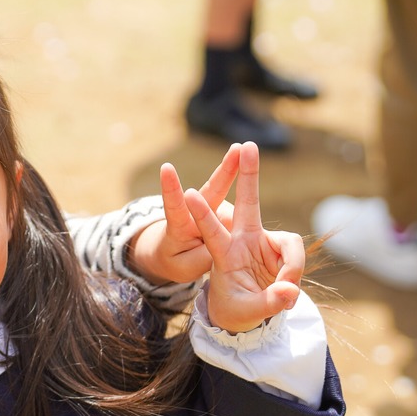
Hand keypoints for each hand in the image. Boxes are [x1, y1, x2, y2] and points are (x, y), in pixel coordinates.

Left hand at [130, 143, 240, 284]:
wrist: (173, 253)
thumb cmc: (177, 259)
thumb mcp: (186, 266)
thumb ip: (206, 256)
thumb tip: (229, 239)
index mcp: (179, 228)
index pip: (175, 208)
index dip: (171, 190)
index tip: (166, 169)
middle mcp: (194, 213)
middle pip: (209, 191)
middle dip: (222, 171)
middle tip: (234, 150)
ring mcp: (209, 209)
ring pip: (222, 190)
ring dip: (232, 168)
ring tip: (242, 149)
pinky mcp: (221, 211)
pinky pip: (234, 203)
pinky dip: (242, 187)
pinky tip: (249, 160)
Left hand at [183, 142, 302, 333]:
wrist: (244, 311)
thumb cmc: (236, 308)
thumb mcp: (246, 311)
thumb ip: (267, 302)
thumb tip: (290, 291)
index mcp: (222, 253)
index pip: (211, 229)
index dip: (201, 212)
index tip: (188, 192)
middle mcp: (241, 240)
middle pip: (248, 202)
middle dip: (248, 174)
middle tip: (248, 145)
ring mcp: (262, 241)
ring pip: (288, 241)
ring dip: (292, 266)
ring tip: (285, 294)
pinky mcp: (279, 247)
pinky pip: (295, 254)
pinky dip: (295, 273)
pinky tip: (287, 292)